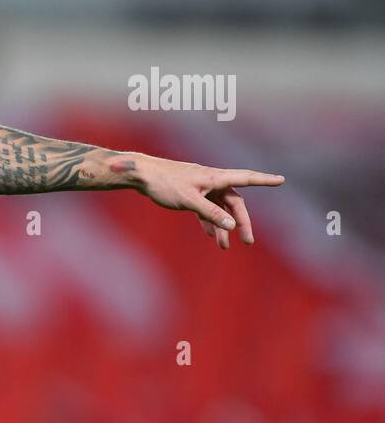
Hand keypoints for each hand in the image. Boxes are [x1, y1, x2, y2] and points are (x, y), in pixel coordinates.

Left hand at [130, 153, 284, 248]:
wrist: (140, 175)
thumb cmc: (164, 183)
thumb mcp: (189, 200)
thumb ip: (210, 213)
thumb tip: (231, 226)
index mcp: (214, 177)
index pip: (245, 178)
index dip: (264, 180)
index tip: (281, 180)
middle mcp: (211, 180)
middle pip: (233, 202)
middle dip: (241, 222)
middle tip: (247, 241)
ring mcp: (200, 187)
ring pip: (219, 208)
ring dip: (222, 227)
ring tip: (223, 247)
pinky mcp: (189, 193)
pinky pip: (205, 209)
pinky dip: (208, 221)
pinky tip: (208, 235)